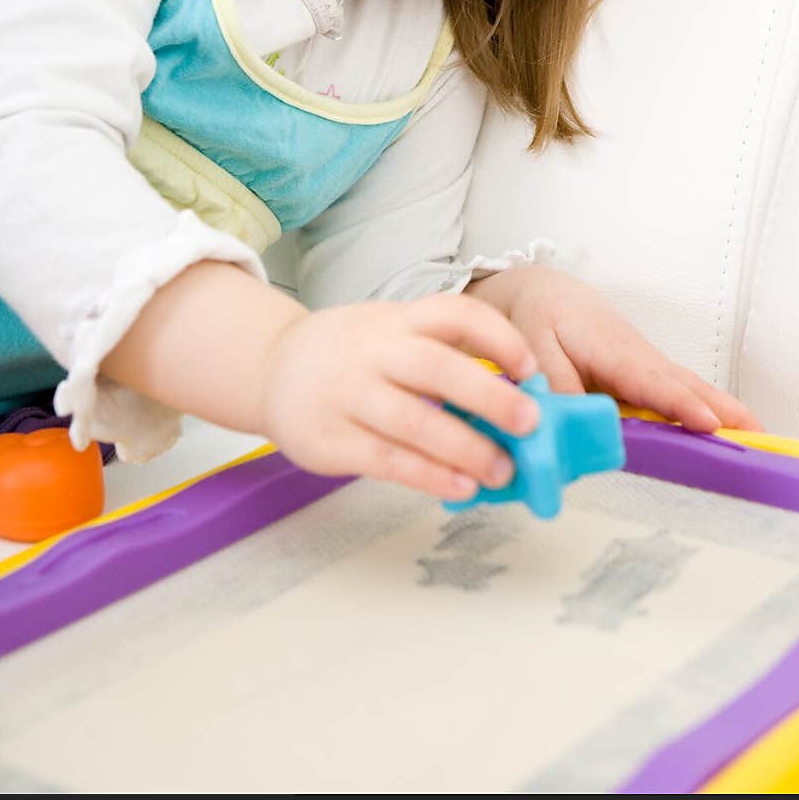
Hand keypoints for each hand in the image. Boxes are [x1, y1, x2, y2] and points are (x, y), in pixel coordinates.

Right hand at [256, 295, 542, 500]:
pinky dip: (429, 476)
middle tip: (530, 423)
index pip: (453, 313)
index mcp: (395, 321)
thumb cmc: (348, 354)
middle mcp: (372, 352)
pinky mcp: (329, 441)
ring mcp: (347, 396)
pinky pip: (386, 460)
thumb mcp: (388, 332)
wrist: (268, 368)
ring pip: (412, 420)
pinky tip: (461, 486)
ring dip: (465, 447)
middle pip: (434, 366)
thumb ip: (439, 355)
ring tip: (502, 469)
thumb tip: (513, 399)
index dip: (497, 337)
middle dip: (488, 394)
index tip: (529, 366)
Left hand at [466, 267, 762, 432]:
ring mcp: (645, 366)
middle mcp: (638, 357)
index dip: (680, 404)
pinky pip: (676, 393)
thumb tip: (577, 425)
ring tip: (757, 439)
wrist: (545, 291)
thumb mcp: (535, 348)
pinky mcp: (643, 375)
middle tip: (759, 435)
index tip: (708, 423)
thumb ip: (556, 386)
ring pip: (687, 388)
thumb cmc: (541, 317)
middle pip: (685, 384)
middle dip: (722, 408)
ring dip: (722, 410)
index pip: (651, 381)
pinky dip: (704, 408)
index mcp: (613, 350)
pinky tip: (721, 433)